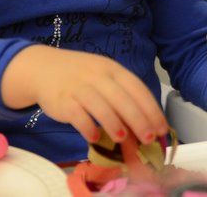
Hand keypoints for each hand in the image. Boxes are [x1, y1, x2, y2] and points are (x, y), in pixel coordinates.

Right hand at [1, 45, 167, 145]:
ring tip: (124, 138)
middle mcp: (99, 76)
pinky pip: (77, 115)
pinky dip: (87, 127)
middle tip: (148, 138)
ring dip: (114, 123)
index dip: (152, 109)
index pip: (138, 89)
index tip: (161, 128)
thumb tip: (143, 125)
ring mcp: (80, 87)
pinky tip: (95, 138)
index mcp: (114, 70)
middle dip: (139, 120)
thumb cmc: (81, 76)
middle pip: (123, 99)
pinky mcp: (63, 100)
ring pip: (101, 106)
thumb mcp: (104, 78)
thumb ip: (122, 97)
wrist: (44, 68)